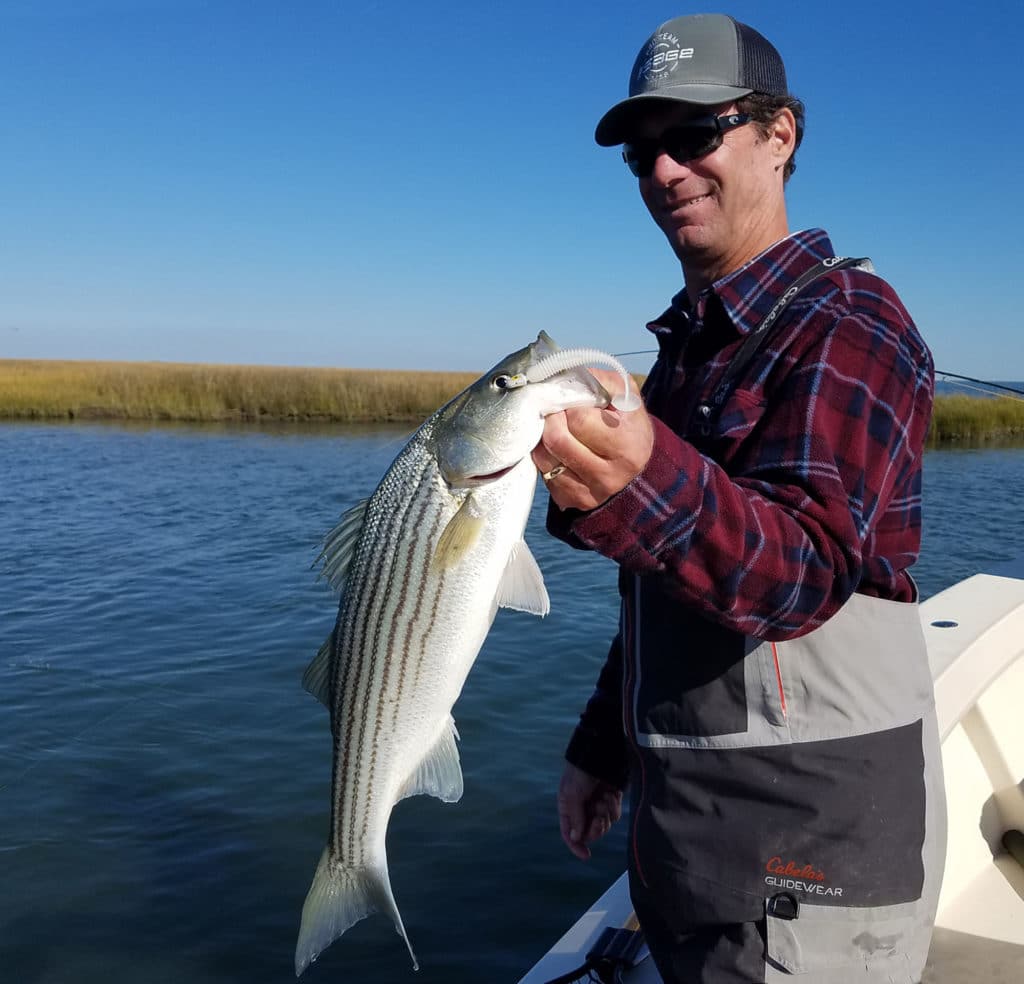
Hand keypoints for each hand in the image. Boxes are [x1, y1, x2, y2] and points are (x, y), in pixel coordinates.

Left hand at [532, 369, 652, 511]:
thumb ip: (600, 381)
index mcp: (627, 447)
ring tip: (555, 427)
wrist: (638, 469)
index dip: (570, 405)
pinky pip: (541, 473)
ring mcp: (588, 493)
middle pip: (557, 439)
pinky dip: (543, 455)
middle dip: (552, 418)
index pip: (579, 420)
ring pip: (544, 457)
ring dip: (543, 436)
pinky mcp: (570, 500)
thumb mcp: (627, 398)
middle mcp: (609, 476)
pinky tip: (557, 448)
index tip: (573, 402)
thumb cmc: (628, 426)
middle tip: (557, 411)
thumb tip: (566, 375)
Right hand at [558, 762, 622, 860]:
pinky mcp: (611, 801)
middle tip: (598, 818)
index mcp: (568, 808)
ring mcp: (597, 805)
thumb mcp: (572, 794)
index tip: (587, 855)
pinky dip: (613, 807)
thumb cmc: (580, 773)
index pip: (570, 834)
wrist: (600, 755)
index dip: (576, 846)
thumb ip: (575, 818)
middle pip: (589, 833)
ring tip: (603, 798)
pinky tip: (611, 794)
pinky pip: (614, 815)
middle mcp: (582, 810)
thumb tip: (576, 838)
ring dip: (605, 813)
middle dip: (596, 827)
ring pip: (604, 825)